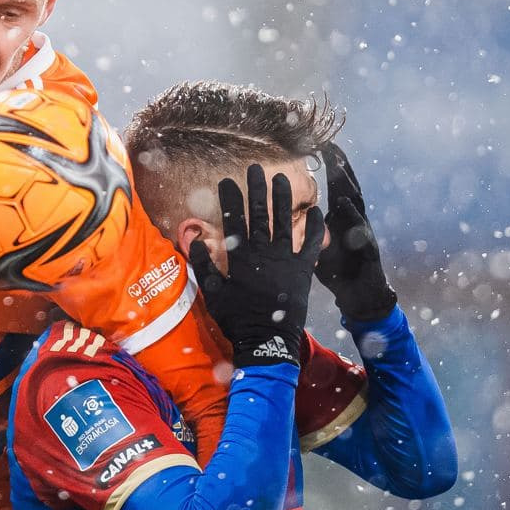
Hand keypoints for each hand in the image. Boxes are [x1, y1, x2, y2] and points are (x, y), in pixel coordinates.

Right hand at [188, 163, 323, 365]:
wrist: (267, 340)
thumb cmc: (237, 318)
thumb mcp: (212, 293)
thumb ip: (202, 265)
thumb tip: (192, 239)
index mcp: (241, 256)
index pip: (234, 219)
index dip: (230, 198)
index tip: (227, 180)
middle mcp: (264, 251)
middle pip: (260, 213)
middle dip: (257, 189)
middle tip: (256, 168)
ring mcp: (286, 259)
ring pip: (284, 221)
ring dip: (282, 198)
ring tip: (280, 179)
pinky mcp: (303, 269)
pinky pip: (312, 244)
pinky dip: (315, 228)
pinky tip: (316, 211)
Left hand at [314, 142, 396, 320]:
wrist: (359, 297)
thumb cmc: (337, 270)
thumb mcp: (317, 247)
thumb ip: (304, 229)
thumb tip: (278, 218)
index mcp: (339, 218)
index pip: (334, 187)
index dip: (328, 167)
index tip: (320, 146)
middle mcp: (352, 221)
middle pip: (346, 188)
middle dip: (339, 166)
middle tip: (330, 144)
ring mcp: (362, 233)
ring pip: (355, 203)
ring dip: (346, 184)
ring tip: (336, 164)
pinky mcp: (369, 251)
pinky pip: (360, 230)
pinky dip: (351, 216)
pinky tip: (342, 202)